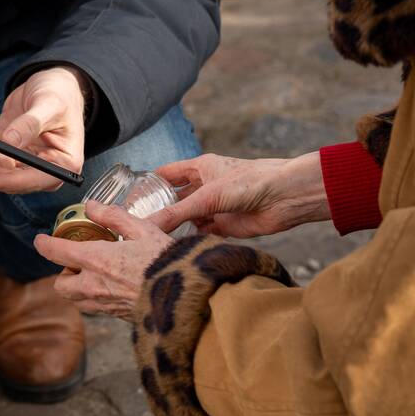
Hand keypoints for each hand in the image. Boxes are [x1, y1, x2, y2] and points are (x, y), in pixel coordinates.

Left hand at [0, 66, 85, 192]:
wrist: (52, 85)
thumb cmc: (60, 94)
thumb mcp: (49, 105)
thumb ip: (30, 124)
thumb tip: (8, 143)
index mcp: (64, 162)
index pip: (37, 179)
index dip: (11, 182)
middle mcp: (45, 167)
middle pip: (13, 178)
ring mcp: (26, 161)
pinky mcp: (10, 151)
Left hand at [34, 202, 171, 320]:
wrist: (186, 298)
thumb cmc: (166, 261)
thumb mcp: (142, 229)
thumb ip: (113, 217)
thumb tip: (91, 206)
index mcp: (96, 260)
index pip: (57, 252)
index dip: (44, 245)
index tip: (40, 241)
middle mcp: (94, 285)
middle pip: (61, 284)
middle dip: (64, 273)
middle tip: (78, 260)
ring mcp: (104, 305)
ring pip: (76, 300)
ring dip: (77, 288)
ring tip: (95, 275)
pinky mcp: (117, 317)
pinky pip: (96, 309)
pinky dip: (96, 299)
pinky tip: (114, 287)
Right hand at [145, 151, 329, 237]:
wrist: (286, 198)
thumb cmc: (251, 182)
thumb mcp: (208, 197)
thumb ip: (178, 213)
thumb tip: (149, 226)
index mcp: (200, 168)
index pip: (166, 174)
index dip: (148, 184)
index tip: (128, 198)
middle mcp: (206, 186)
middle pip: (174, 199)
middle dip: (158, 210)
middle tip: (135, 225)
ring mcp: (215, 207)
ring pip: (186, 218)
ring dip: (174, 227)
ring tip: (150, 240)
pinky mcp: (225, 225)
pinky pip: (201, 233)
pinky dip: (190, 239)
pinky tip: (175, 247)